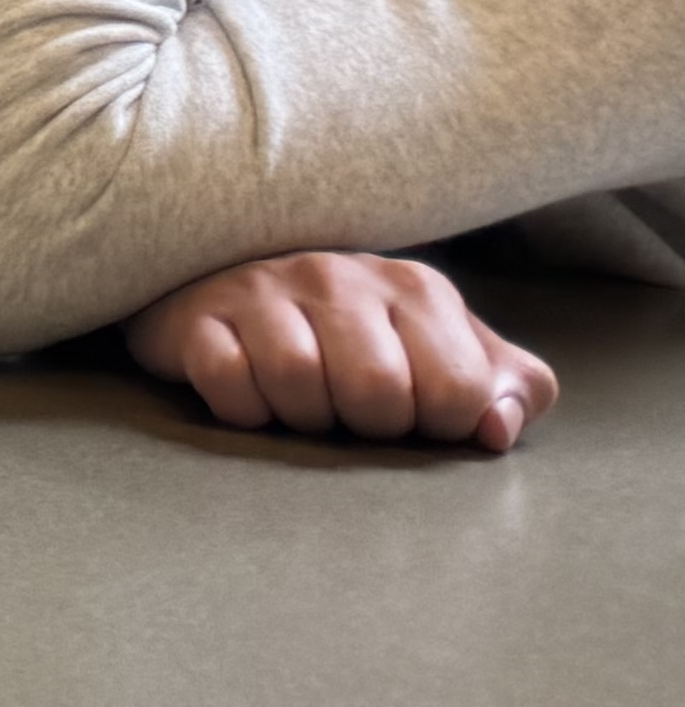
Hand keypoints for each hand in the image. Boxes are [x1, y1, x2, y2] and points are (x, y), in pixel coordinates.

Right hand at [123, 250, 554, 450]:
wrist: (236, 286)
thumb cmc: (362, 336)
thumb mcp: (448, 352)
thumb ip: (505, 387)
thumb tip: (496, 430)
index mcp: (416, 288)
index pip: (458, 391)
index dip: (438, 425)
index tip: (412, 414)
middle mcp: (340, 276)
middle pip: (377, 391)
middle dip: (368, 425)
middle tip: (352, 413)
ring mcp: (264, 289)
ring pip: (296, 381)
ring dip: (303, 418)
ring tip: (304, 405)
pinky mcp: (200, 315)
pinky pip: (227, 381)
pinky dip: (243, 409)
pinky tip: (252, 397)